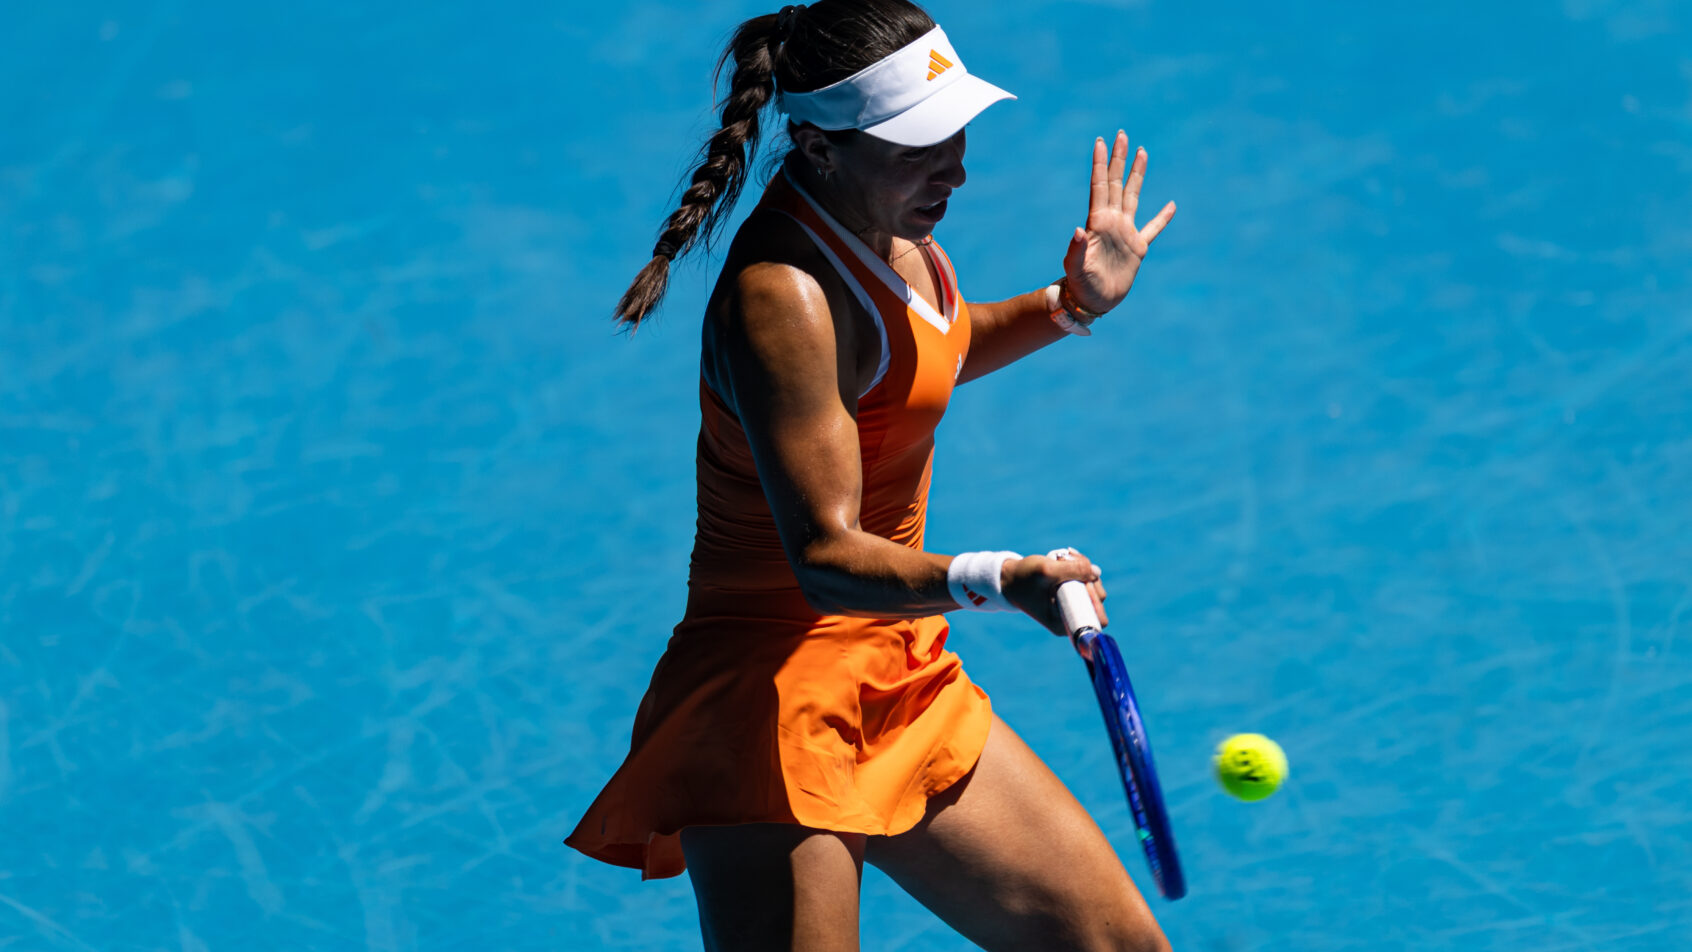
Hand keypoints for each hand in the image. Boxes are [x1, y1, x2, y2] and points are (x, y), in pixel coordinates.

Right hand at [1002, 549, 1109, 636]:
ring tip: (1063, 556)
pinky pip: (1085, 579)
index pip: (1097, 617)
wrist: (1009, 577)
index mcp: (1063, 624)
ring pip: (1093, 585)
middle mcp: (1070, 617)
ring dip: (1082, 567)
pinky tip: (1065, 557)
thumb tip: (1097, 572)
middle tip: (1068, 560)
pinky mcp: (1072, 592)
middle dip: (1087, 576)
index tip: (1081, 581)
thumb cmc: (1023, 578)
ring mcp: (1072, 604)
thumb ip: (1073, 569)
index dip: (1094, 597)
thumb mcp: (1046, 571)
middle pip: (1098, 598)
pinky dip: (1079, 566)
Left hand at [1061, 130, 1176, 316]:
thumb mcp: (1075, 268)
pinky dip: (1162, 217)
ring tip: (1142, 153)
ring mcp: (1125, 233)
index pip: (1100, 186)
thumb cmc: (1080, 285)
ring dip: (1137, 175)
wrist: (1091, 302)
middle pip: (1117, 183)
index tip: (1101, 142)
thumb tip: (1078, 230)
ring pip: (1133, 196)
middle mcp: (1112, 222)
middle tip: (1122, 135)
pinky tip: (1171, 205)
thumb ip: (1076, 250)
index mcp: (1097, 223)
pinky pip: (1153, 228)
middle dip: (1119, 159)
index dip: (1101, 164)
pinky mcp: (1138, 248)